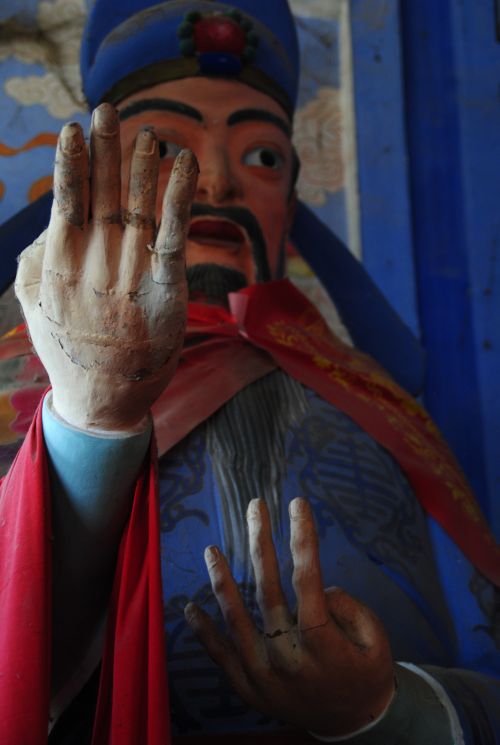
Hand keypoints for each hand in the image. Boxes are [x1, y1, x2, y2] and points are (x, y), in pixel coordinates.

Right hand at [15, 104, 197, 430]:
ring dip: (143, 164)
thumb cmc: (69, 350)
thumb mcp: (34, 306)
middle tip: (110, 110)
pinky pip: (175, 232)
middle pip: (102, 191)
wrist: (104, 398)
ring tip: (150, 132)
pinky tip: (186, 165)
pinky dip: (180, 195)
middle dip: (106, 148)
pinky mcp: (166, 286)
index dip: (73, 162)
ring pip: (138, 203)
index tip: (75, 129)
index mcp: (60, 260)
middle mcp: (95, 259)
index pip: (67, 198)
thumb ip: (35, 261)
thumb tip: (52, 224)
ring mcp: (131, 271)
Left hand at [185, 498, 394, 737]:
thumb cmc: (366, 671)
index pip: (308, 580)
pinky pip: (220, 656)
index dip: (303, 539)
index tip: (298, 505)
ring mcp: (264, 675)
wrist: (352, 725)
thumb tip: (315, 587)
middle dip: (260, 543)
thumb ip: (348, 608)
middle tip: (255, 507)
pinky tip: (190, 608)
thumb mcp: (375, 639)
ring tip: (210, 550)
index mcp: (324, 644)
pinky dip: (204, 632)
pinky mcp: (249, 688)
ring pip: (236, 619)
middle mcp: (289, 658)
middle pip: (267, 590)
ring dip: (221, 580)